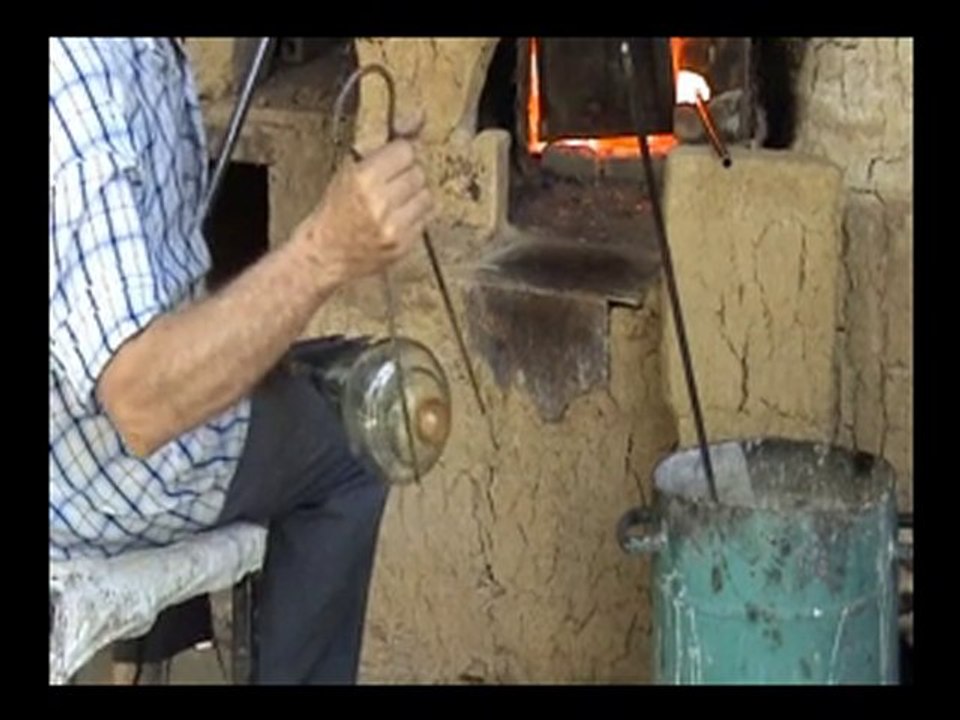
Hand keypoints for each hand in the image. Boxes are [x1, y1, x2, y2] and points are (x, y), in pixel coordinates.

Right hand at [295, 136, 432, 282]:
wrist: (325, 253)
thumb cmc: (335, 211)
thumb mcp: (350, 171)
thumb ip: (385, 147)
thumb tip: (418, 117)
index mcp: (363, 180)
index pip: (405, 151)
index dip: (400, 155)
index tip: (394, 160)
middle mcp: (380, 203)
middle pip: (418, 173)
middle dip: (407, 175)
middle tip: (391, 184)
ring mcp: (394, 226)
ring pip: (426, 196)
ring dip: (415, 196)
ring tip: (395, 203)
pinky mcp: (403, 244)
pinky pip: (426, 219)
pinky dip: (416, 216)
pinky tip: (397, 219)